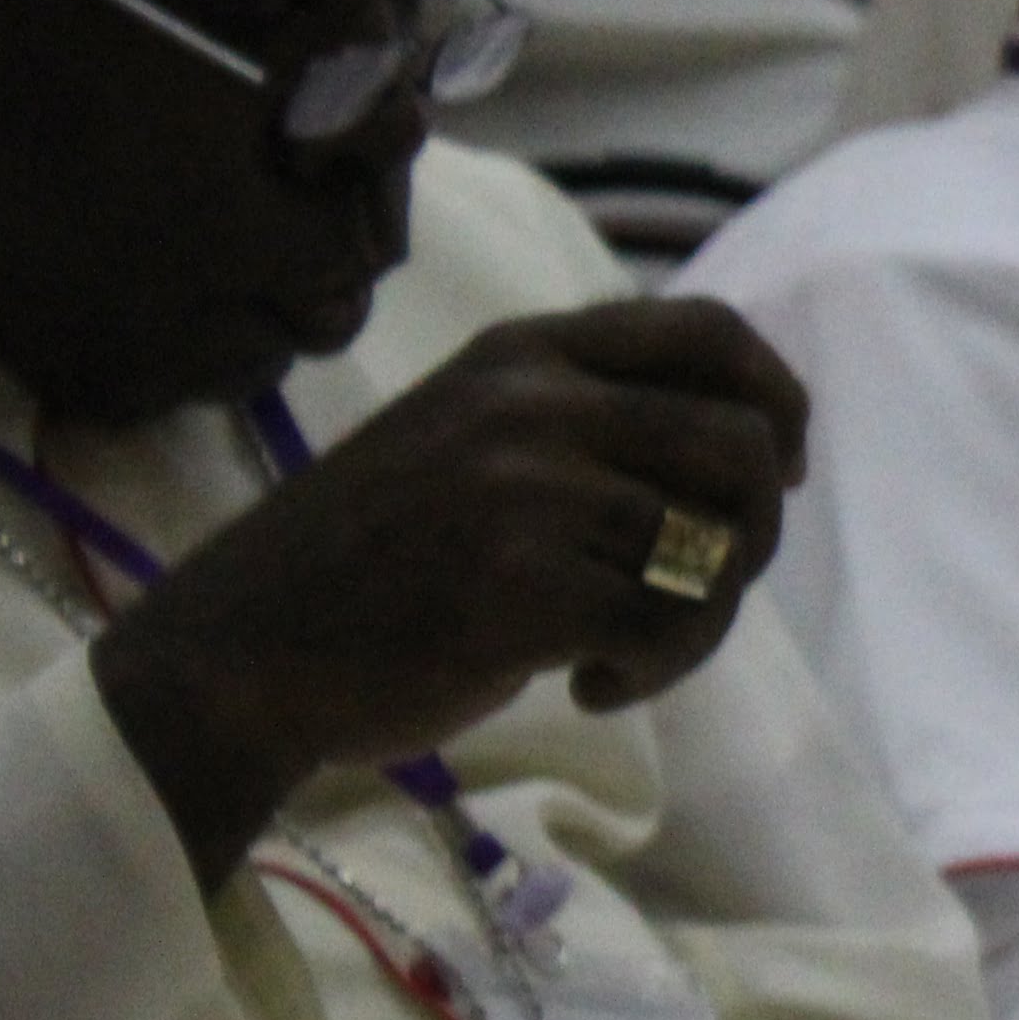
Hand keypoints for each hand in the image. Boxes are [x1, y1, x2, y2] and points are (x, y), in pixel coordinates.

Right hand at [93, 302, 810, 886]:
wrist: (240, 651)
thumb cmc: (367, 559)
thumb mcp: (466, 436)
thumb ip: (580, 418)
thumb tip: (753, 444)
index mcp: (522, 353)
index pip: (709, 332)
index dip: (775, 400)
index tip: (778, 469)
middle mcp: (531, 404)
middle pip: (740, 448)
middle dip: (752, 535)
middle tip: (696, 592)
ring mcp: (526, 492)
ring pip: (714, 550)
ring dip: (699, 625)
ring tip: (628, 652)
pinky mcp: (523, 590)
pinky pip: (667, 630)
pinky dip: (651, 673)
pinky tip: (589, 687)